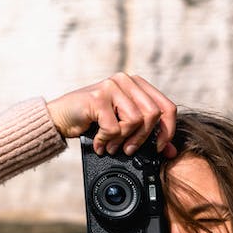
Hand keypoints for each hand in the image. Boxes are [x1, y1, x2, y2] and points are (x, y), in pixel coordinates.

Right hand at [46, 73, 177, 156]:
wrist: (60, 118)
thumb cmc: (92, 122)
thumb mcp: (124, 127)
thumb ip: (147, 135)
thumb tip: (172, 152)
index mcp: (137, 84)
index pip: (167, 106)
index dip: (167, 130)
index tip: (159, 147)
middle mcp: (126, 80)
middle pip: (153, 114)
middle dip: (142, 138)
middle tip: (129, 149)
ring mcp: (111, 86)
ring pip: (135, 121)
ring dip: (122, 140)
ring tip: (111, 145)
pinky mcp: (98, 97)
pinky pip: (114, 128)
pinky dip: (106, 141)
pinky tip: (99, 142)